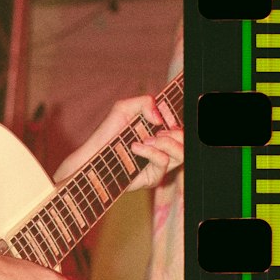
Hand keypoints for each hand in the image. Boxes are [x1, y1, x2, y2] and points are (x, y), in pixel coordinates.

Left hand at [57, 94, 183, 192]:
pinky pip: (164, 162)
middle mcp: (163, 148)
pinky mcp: (153, 177)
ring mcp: (159, 164)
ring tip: (146, 139)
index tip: (167, 116)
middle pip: (187, 140)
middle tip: (157, 130)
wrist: (92, 155)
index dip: (177, 119)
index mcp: (160, 132)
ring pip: (181, 152)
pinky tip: (135, 147)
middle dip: (176, 132)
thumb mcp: (124, 108)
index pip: (181, 127)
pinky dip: (151, 152)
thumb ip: (145, 102)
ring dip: (166, 143)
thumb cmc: (108, 132)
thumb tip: (160, 119)